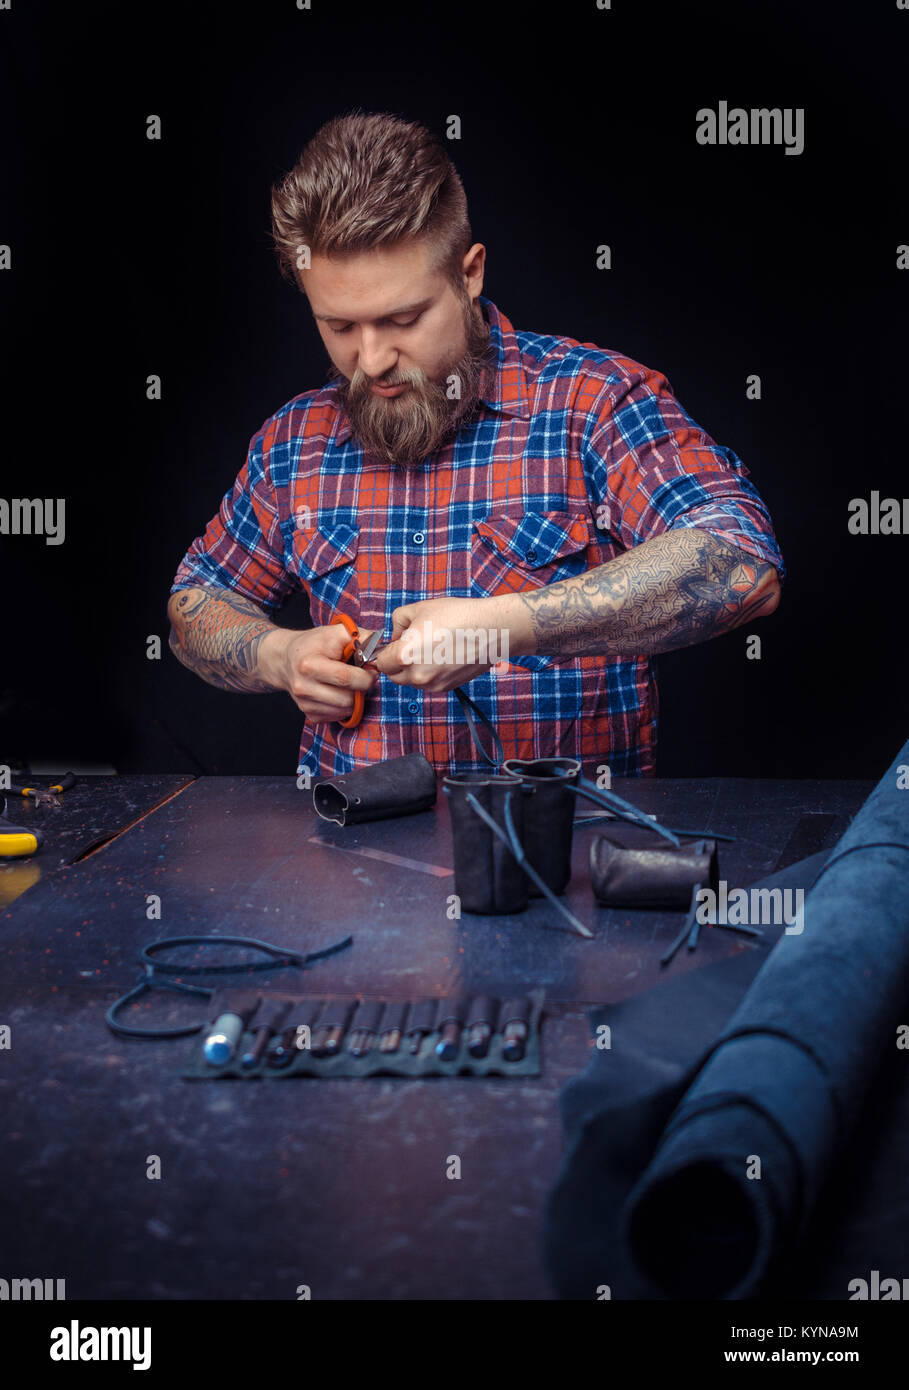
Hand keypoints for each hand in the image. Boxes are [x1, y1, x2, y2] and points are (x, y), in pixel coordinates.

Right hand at [260, 623, 378, 722]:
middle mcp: (303, 687)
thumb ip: (360, 637)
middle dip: (362, 689)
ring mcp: (304, 704)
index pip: (346, 679)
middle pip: (347, 699)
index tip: (371, 670)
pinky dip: (344, 706)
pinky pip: (338, 716)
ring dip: (354, 698)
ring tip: (350, 683)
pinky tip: (339, 691)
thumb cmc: (314, 644)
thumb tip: (381, 649)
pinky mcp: (309, 714)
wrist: (285, 659)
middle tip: (362, 677)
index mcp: (309, 665)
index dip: (366, 676)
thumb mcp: (335, 632)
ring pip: (345, 710)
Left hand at [372, 596, 505, 692]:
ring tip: (428, 648)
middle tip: (407, 645)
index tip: (387, 645)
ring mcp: (433, 684)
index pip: (380, 662)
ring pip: (410, 681)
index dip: (382, 652)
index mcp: (405, 655)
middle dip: (395, 662)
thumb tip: (395, 636)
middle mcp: (417, 675)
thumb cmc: (457, 616)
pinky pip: (427, 683)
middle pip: (393, 676)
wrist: (491, 630)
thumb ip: (398, 622)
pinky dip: (427, 673)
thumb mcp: (418, 609)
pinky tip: (440, 655)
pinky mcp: (447, 688)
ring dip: (411, 669)